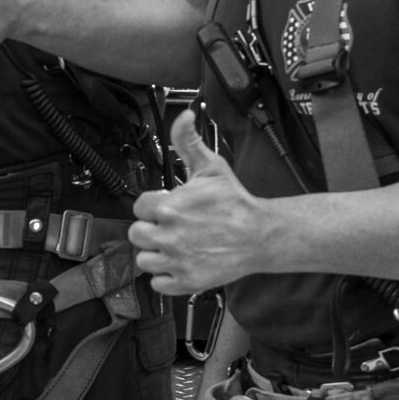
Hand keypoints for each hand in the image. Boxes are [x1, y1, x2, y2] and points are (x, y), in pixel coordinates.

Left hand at [129, 109, 278, 295]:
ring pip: (144, 260)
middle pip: (136, 234)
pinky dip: (167, 276)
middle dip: (151, 229)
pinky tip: (182, 262)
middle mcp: (168, 236)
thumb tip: (183, 115)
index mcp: (168, 207)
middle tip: (170, 227)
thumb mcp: (211, 166)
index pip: (139, 207)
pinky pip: (158, 283)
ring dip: (156, 253)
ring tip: (175, 245)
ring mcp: (176, 261)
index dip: (152, 206)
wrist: (261, 234)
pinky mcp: (186, 282)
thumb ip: (188, 141)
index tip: (167, 207)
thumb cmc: (235, 202)